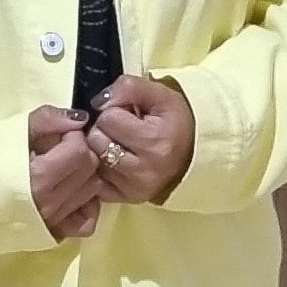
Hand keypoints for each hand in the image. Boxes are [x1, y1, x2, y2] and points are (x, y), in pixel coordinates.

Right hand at [28, 107, 101, 240]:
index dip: (72, 137)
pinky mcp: (53, 234)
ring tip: (63, 170)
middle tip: (61, 150)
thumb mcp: (12, 131)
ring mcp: (53, 222)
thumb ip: (48, 120)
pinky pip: (87, 222)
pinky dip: (85, 206)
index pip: (80, 151)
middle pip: (90, 170)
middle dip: (81, 154)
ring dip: (84, 176)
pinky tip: (69, 194)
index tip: (58, 136)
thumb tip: (80, 119)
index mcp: (39, 177)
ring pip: (93, 193)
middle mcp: (51, 204)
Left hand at [86, 76, 195, 204]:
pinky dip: (101, 168)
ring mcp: (133, 188)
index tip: (131, 115)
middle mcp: (142, 171)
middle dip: (105, 129)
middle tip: (124, 129)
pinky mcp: (126, 199)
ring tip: (122, 144)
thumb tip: (98, 101)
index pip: (107, 118)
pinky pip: (95, 180)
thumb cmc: (175, 122)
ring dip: (101, 148)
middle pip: (96, 140)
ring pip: (93, 159)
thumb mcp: (159, 94)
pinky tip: (115, 161)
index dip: (116, 111)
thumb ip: (128, 87)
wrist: (194, 153)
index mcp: (153, 142)